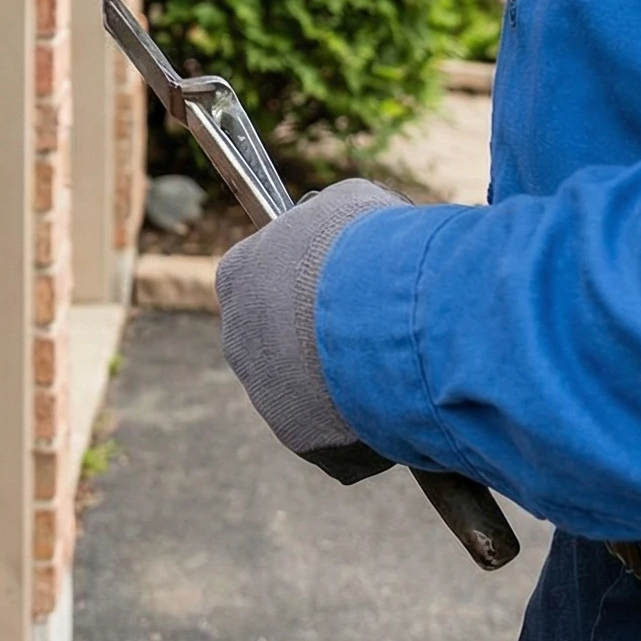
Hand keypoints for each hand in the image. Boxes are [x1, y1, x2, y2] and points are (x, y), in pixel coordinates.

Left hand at [215, 177, 409, 483]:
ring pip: (314, 390)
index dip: (316, 282)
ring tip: (402, 365)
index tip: (355, 283)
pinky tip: (401, 403)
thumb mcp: (349, 205)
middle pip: (287, 341)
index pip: (267, 279)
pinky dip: (372, 422)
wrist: (382, 316)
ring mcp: (263, 391)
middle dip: (332, 338)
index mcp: (240, 275)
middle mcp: (238, 335)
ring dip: (353, 382)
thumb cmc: (366, 247)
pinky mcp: (297, 435)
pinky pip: (338, 432)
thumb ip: (333, 216)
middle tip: (386, 331)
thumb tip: (339, 220)